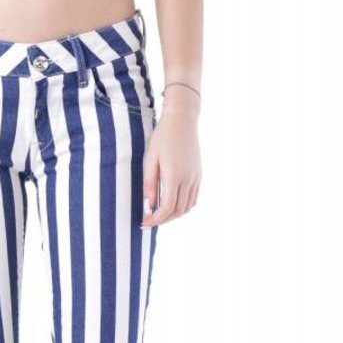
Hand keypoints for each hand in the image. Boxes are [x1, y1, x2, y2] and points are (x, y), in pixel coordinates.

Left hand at [141, 88, 200, 227]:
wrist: (182, 120)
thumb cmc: (162, 137)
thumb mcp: (150, 159)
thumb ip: (149, 184)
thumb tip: (148, 206)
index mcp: (174, 176)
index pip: (166, 208)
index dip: (155, 219)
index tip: (144, 222)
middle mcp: (188, 179)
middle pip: (177, 211)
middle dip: (163, 220)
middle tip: (149, 221)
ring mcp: (195, 177)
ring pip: (187, 207)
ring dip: (173, 215)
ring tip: (159, 214)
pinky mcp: (198, 175)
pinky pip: (193, 198)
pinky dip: (183, 207)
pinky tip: (172, 204)